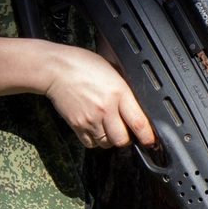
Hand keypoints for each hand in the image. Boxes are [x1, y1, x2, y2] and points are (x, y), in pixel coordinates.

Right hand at [41, 43, 156, 148]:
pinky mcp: (77, 125)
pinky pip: (91, 143)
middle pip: (122, 140)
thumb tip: (137, 107)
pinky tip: (96, 128)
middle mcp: (106, 109)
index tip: (151, 141)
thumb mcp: (113, 72)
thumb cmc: (84, 65)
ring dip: (111, 139)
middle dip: (127, 138)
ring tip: (109, 127)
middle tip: (126, 131)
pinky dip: (95, 140)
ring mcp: (90, 119)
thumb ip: (124, 91)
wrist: (56, 69)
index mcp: (119, 92)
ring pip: (107, 143)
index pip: (138, 122)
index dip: (148, 136)